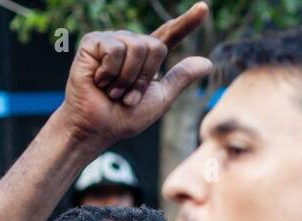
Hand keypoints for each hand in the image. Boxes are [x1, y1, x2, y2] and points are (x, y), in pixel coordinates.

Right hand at [58, 2, 212, 150]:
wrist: (97, 127)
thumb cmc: (124, 117)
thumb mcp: (160, 98)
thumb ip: (180, 78)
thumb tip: (208, 63)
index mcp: (147, 57)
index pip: (170, 35)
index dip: (187, 22)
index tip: (203, 8)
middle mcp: (130, 44)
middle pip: (155, 47)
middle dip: (144, 78)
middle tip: (127, 96)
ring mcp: (112, 40)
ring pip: (137, 47)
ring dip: (127, 79)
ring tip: (113, 91)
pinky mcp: (93, 41)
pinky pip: (115, 49)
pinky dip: (111, 72)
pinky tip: (99, 80)